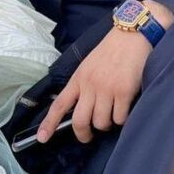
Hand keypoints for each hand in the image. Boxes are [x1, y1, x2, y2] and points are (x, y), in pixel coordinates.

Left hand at [38, 0, 173, 144]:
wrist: (131, 34)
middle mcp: (90, 84)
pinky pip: (120, 119)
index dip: (49, 123)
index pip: (60, 104)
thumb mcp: (89, 65)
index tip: (42, 138)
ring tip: (112, 112)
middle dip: (84, 134)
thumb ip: (83, 85)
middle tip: (89, 135)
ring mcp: (107, 88)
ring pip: (101, 123)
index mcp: (78, 78)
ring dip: (107, 124)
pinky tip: (125, 106)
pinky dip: (123, 118)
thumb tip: (81, 109)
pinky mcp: (124, 91)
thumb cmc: (111, 51)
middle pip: (80, 121)